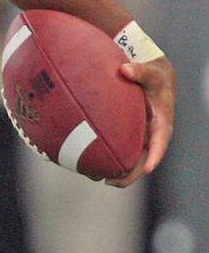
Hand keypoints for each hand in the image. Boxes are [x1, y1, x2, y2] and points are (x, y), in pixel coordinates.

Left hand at [106, 56, 175, 186]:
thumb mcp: (150, 72)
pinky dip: (110, 156)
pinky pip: (122, 148)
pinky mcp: (130, 134)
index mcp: (162, 122)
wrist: (151, 74)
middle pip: (144, 158)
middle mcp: (152, 133)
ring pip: (132, 158)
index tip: (146, 168)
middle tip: (113, 182)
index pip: (160, 141)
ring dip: (118, 171)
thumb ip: (140, 71)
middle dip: (131, 173)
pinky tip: (90, 163)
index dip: (154, 155)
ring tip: (99, 179)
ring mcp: (141, 135)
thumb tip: (125, 69)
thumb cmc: (153, 74)